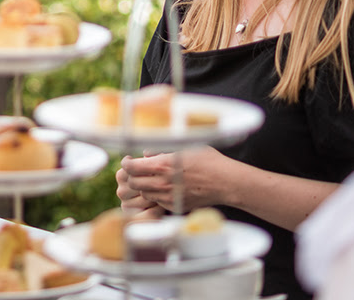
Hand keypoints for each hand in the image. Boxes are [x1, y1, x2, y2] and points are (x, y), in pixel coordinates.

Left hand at [118, 146, 234, 211]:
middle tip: (137, 169)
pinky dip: (157, 194)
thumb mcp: (185, 148)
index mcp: (164, 165)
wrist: (226, 182)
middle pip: (134, 182)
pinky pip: (158, 201)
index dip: (126, 163)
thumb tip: (145, 153)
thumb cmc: (208, 161)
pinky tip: (166, 186)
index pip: (132, 167)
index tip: (128, 160)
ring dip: (144, 185)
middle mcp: (163, 183)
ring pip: (144, 193)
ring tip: (153, 177)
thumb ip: (161, 151)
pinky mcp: (175, 206)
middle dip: (132, 175)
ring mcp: (169, 197)